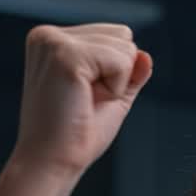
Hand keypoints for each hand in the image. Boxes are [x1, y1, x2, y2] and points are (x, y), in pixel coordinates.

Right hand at [11, 23, 152, 176]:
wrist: (52, 161)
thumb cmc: (77, 134)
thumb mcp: (112, 96)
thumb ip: (130, 73)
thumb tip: (146, 55)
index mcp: (54, 40)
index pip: (116, 35)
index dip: (116, 72)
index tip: (86, 96)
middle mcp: (49, 34)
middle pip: (123, 35)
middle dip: (119, 74)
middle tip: (86, 100)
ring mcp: (54, 42)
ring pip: (125, 47)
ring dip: (116, 82)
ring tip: (84, 101)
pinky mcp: (65, 54)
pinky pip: (122, 61)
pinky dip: (115, 88)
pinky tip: (86, 100)